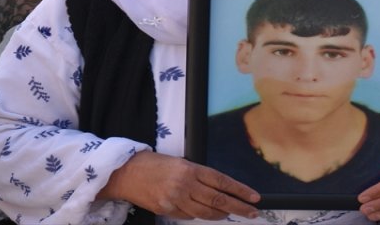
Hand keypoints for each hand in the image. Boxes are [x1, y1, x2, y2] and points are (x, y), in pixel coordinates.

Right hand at [98, 151, 258, 219]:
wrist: (125, 173)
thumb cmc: (151, 164)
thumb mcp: (178, 163)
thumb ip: (197, 176)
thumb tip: (217, 189)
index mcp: (189, 168)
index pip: (221, 181)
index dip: (240, 190)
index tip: (254, 197)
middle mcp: (184, 184)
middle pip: (218, 200)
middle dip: (239, 207)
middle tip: (253, 212)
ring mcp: (175, 199)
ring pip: (206, 212)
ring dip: (220, 214)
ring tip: (229, 214)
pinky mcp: (167, 210)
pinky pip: (189, 216)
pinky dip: (198, 215)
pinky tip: (203, 212)